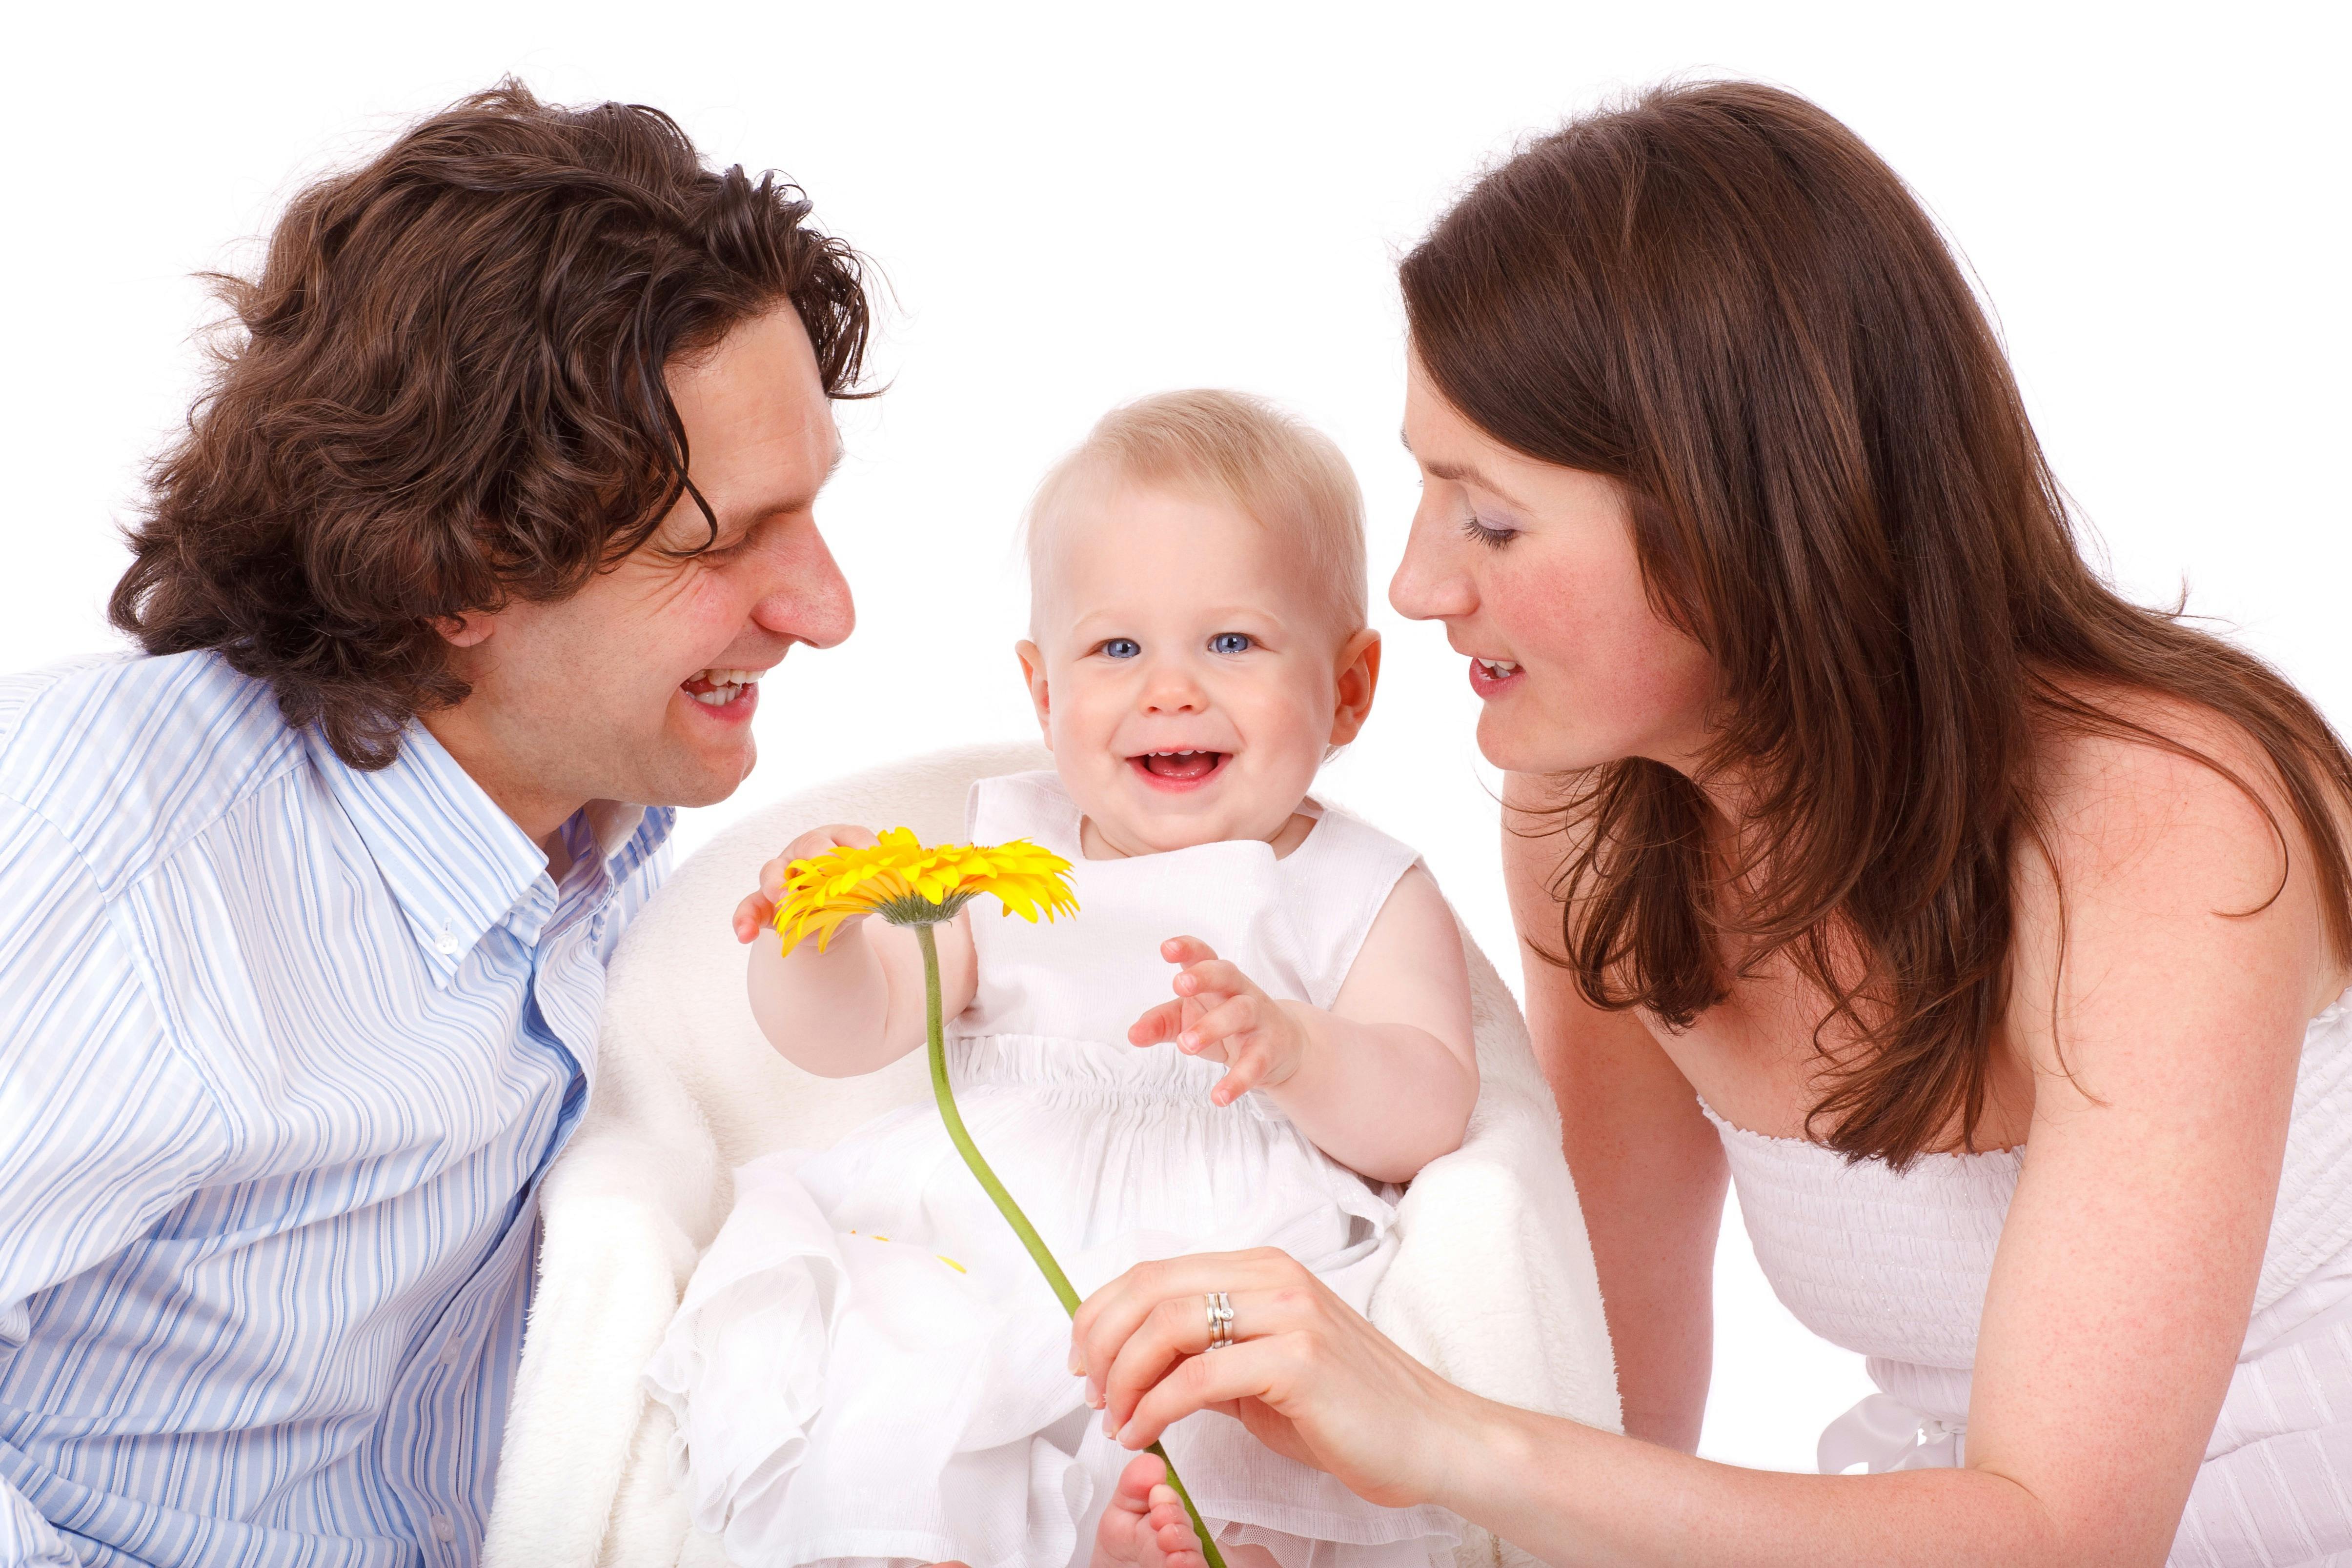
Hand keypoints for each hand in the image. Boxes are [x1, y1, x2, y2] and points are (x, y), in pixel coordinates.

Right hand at [731, 824, 877, 943]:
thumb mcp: (866, 892)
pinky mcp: (764, 901)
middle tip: (825, 870)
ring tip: (785, 901)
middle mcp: (806, 852)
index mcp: (837, 842)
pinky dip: (744, 921)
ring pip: (772, 871)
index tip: (872, 854)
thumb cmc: (849, 895)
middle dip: (817, 855)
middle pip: (808, 846)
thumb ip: (874, 889)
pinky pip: (748, 908)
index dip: (861, 844)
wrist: (830, 919)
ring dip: (778, 885)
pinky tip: (746, 935)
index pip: (850, 836)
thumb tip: (890, 895)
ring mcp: (781, 873)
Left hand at [1068, 1247, 1467, 1509]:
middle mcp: (1273, 1277)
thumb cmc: (1347, 1411)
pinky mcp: (1298, 1360)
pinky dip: (1156, 1409)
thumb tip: (1137, 1368)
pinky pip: (1199, 1377)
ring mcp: (1289, 1313)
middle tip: (1090, 1393)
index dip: (1103, 1313)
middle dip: (1102, 1342)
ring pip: (1168, 1325)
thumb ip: (1206, 1357)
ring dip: (1124, 1378)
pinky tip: (1145, 1434)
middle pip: (1151, 1289)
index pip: (1156, 1272)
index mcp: (1263, 1269)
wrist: (1430, 1438)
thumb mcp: (1262, 1373)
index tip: (1082, 1359)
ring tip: (1116, 1420)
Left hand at [1128, 936, 1307, 1106]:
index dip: (1187, 949)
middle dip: (1203, 977)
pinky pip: (1255, 1062)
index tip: (1166, 948)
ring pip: (1240, 1013)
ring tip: (1185, 1045)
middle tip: (1177, 985)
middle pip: (1226, 974)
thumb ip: (1160, 1022)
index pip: (1204, 955)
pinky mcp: (1270, 1049)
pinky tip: (1219, 1096)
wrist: (1282, 1045)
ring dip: (1212, 1027)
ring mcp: (1258, 1018)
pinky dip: (1238, 1080)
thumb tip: (1132, 1034)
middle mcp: (1239, 991)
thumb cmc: (1225, 1022)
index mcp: (1217, 979)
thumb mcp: (1189, 1018)